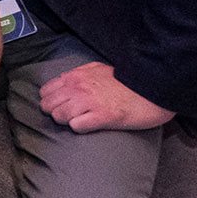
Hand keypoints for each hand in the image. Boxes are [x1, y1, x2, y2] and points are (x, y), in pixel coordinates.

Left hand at [39, 62, 173, 132]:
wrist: (151, 89)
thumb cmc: (126, 81)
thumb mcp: (97, 69)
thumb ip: (78, 74)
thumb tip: (64, 80)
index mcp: (75, 76)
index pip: (45, 92)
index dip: (51, 101)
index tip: (60, 105)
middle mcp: (77, 88)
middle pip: (48, 106)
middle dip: (55, 112)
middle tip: (69, 116)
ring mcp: (88, 102)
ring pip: (59, 116)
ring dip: (66, 121)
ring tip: (80, 121)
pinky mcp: (101, 117)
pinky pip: (76, 126)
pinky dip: (80, 128)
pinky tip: (89, 125)